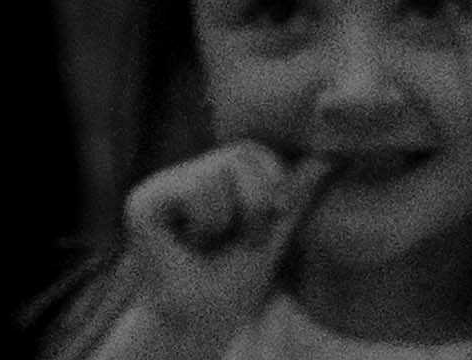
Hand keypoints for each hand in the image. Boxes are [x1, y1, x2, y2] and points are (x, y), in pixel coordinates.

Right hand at [120, 143, 335, 346]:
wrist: (200, 322)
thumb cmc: (234, 283)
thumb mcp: (273, 232)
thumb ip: (294, 193)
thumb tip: (329, 156)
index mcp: (210, 176)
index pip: (250, 150)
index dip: (273, 179)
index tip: (271, 221)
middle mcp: (182, 174)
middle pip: (238, 153)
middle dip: (258, 201)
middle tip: (247, 239)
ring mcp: (160, 185)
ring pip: (217, 172)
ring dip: (232, 218)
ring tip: (215, 244)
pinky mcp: (143, 202)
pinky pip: (193, 189)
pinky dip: (208, 223)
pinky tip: (191, 244)